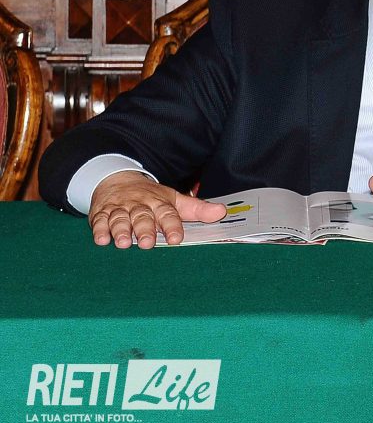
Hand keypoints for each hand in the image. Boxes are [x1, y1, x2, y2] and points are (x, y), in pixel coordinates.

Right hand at [89, 171, 226, 248]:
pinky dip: (99, 230)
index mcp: (159, 202)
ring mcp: (120, 208)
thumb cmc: (150, 196)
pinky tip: (102, 240)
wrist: (117, 179)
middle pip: (142, 216)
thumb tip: (222, 212)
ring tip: (123, 243)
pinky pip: (99, 220)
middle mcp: (139, 205)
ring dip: (121, 230)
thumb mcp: (173, 199)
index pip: (168, 213)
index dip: (172, 226)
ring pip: (120, 218)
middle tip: (147, 243)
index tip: (176, 238)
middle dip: (144, 229)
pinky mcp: (101, 212)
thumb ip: (196, 209)